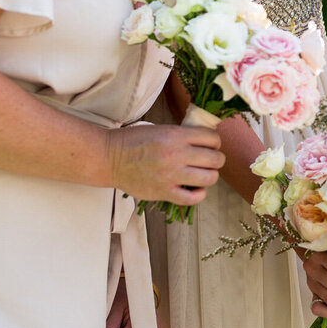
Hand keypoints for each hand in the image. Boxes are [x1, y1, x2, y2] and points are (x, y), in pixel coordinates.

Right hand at [107, 123, 223, 202]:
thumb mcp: (161, 129)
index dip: (215, 142)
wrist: (110, 157)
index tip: (211, 145)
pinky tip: (195, 189)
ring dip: (210, 176)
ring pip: (209, 178)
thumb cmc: (135, 141)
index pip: (212, 138)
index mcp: (176, 135)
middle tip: (210, 161)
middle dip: (216, 159)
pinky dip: (199, 194)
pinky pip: (193, 198)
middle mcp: (176, 154)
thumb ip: (183, 136)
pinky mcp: (164, 192)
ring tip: (203, 174)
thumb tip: (206, 141)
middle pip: (215, 159)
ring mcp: (171, 175)